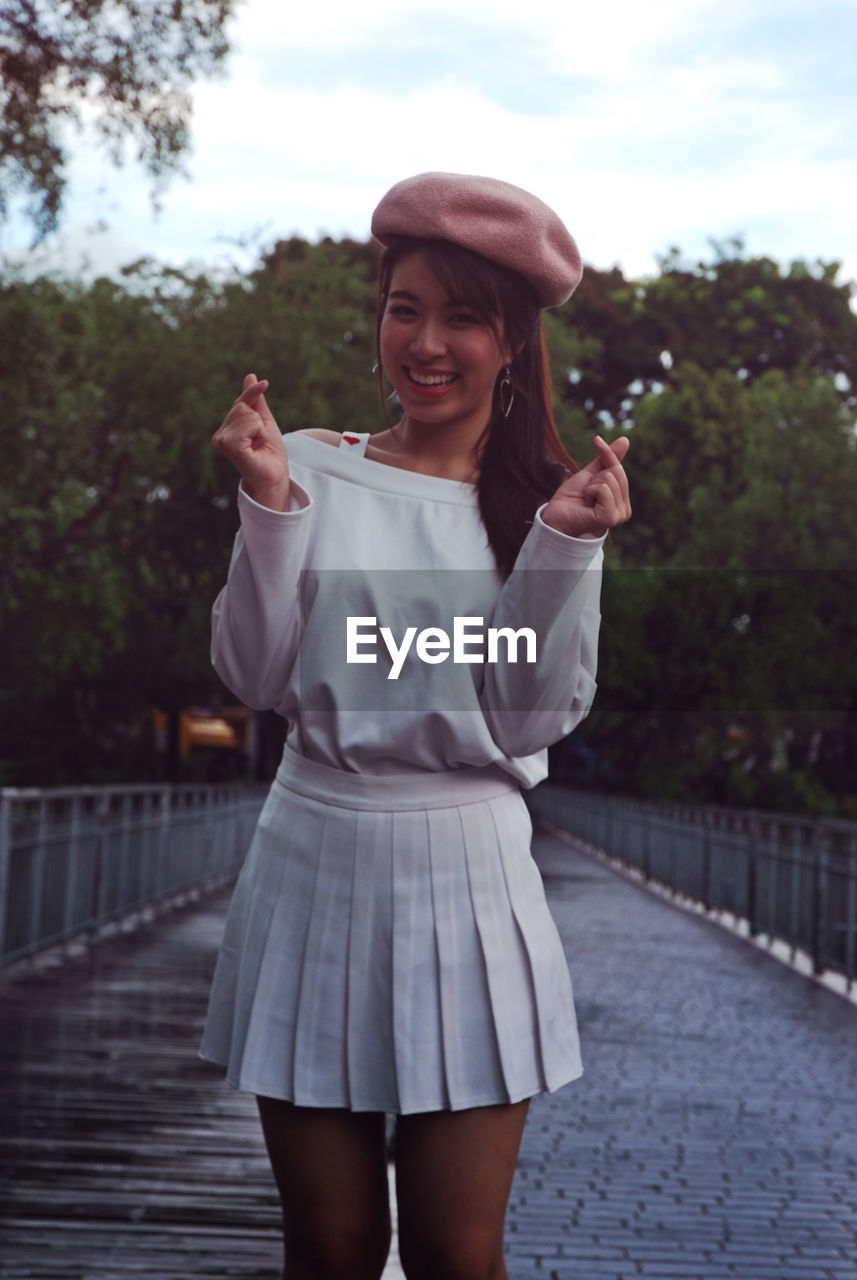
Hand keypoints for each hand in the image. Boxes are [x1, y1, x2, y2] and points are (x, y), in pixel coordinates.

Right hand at [212, 374, 289, 509]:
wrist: (276, 474)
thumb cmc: (270, 451)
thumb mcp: (265, 421)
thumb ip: (255, 401)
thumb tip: (250, 376)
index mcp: (226, 429)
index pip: (240, 401)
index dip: (253, 392)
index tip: (265, 384)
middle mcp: (220, 435)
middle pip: (242, 406)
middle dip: (259, 421)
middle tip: (260, 440)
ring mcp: (222, 442)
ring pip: (246, 415)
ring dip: (260, 429)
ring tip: (258, 445)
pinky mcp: (230, 447)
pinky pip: (248, 426)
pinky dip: (259, 434)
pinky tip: (255, 447)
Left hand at [542, 435, 630, 538]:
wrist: (555, 516)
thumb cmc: (572, 498)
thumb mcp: (591, 474)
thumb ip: (608, 458)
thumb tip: (625, 439)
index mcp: (623, 501)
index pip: (618, 468)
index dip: (605, 458)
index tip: (595, 446)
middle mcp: (625, 511)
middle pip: (616, 472)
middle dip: (595, 478)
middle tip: (586, 494)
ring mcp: (619, 515)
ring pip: (609, 479)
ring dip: (590, 487)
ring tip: (585, 501)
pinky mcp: (611, 518)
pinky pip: (603, 489)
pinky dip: (590, 492)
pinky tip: (586, 506)